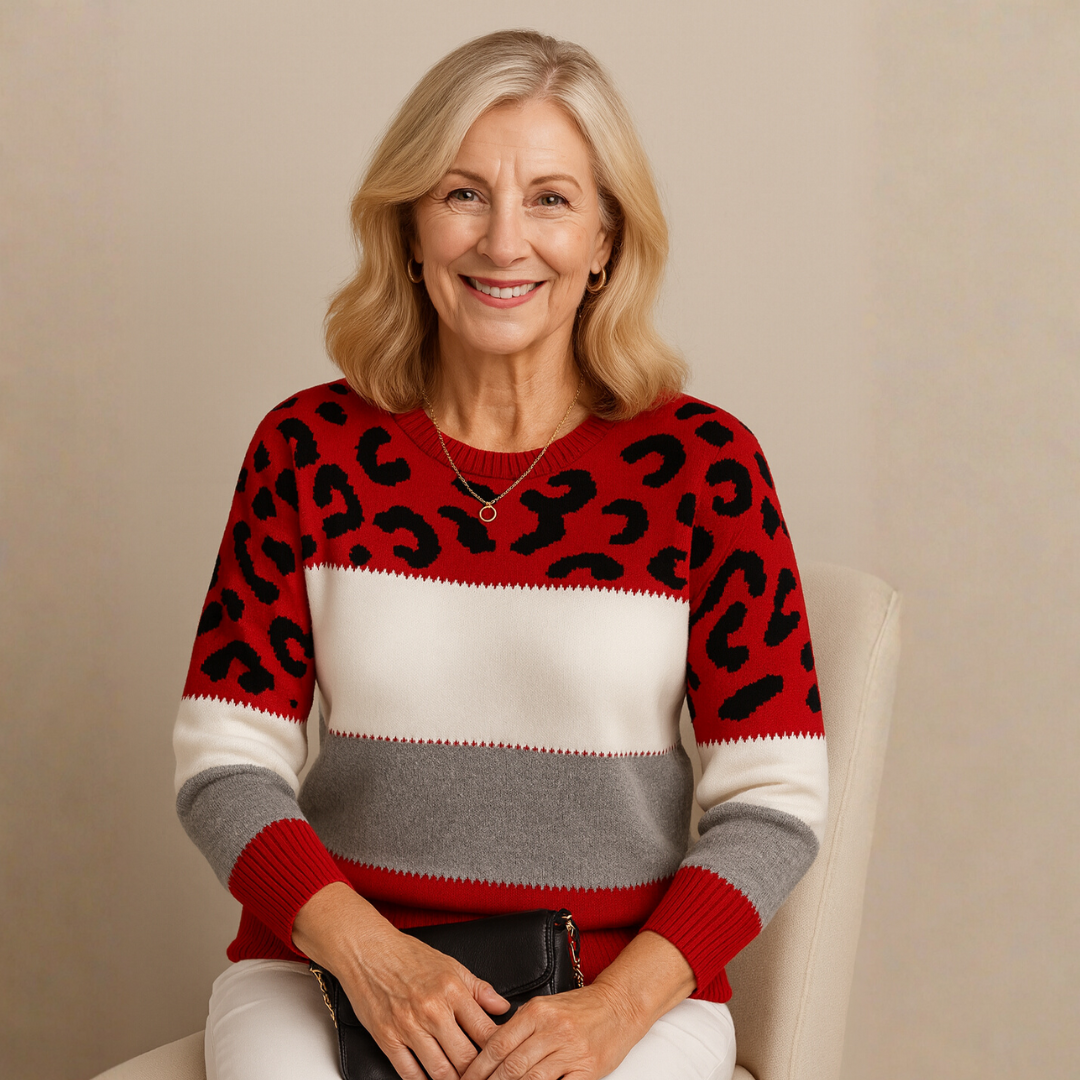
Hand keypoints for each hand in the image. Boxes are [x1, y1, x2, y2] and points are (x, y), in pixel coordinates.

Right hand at [293, 883, 509, 1079]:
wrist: (368, 950)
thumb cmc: (409, 956)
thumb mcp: (451, 965)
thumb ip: (479, 989)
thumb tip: (504, 1008)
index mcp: (453, 990)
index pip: (485, 1032)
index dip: (498, 1051)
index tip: (503, 1059)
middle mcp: (433, 1010)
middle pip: (465, 1058)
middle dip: (478, 1072)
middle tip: (486, 1076)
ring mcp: (408, 1027)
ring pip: (440, 1071)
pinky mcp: (387, 1039)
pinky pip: (409, 1073)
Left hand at [459, 930, 695, 1079]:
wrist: (620, 1005)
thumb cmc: (581, 1007)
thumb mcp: (546, 1006)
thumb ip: (521, 1026)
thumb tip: (491, 1050)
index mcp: (538, 1011)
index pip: (498, 1043)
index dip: (478, 1067)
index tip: (465, 1079)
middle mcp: (553, 1029)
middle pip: (511, 1065)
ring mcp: (571, 1051)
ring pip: (530, 1079)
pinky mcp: (587, 1070)